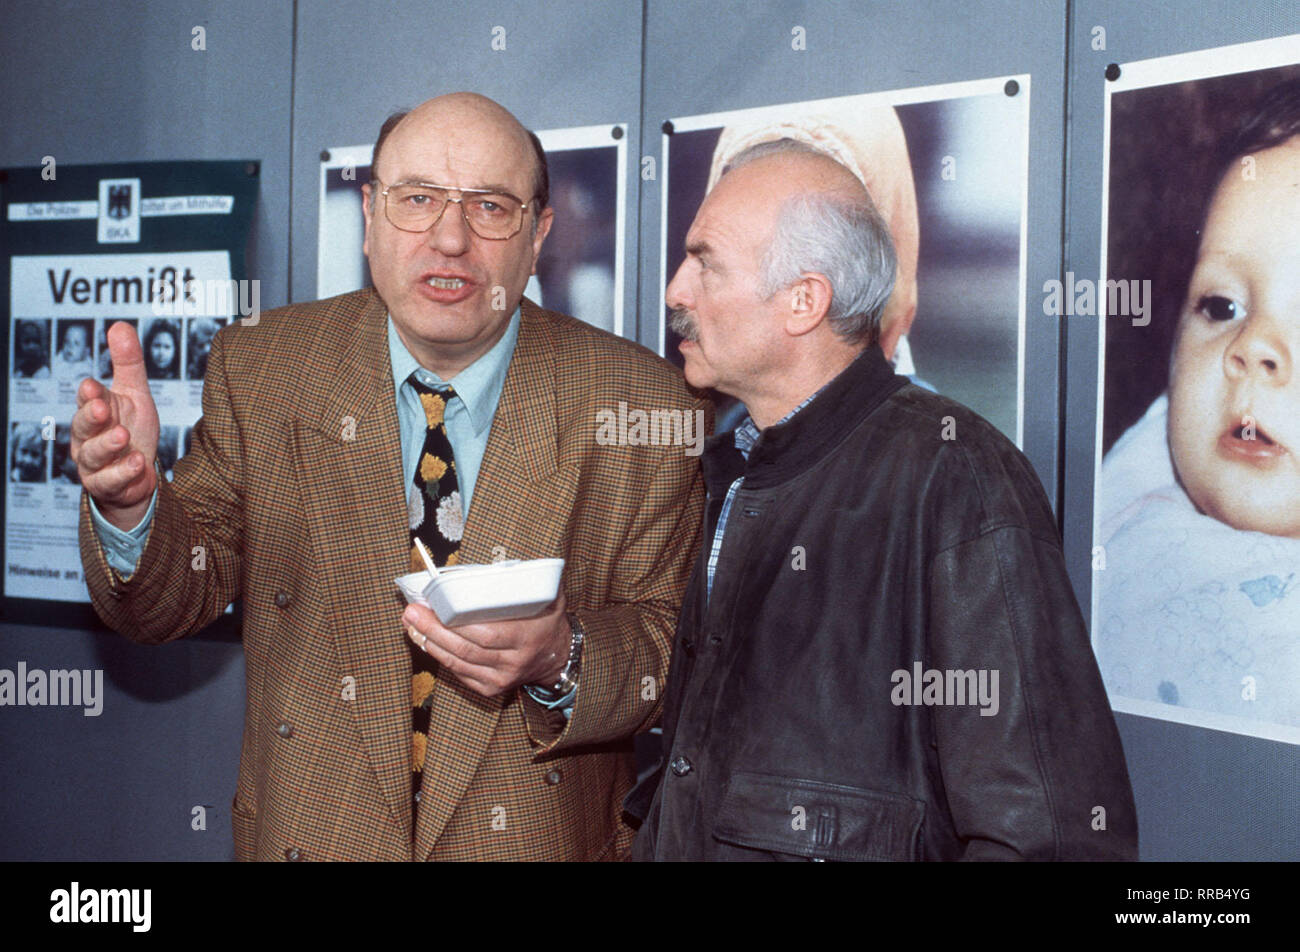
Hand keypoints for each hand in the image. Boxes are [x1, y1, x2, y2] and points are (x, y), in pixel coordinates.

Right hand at [70, 321, 159, 528]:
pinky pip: (109, 482)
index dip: (89, 394)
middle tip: (102, 408)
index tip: (92, 385)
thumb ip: (127, 362)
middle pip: (83, 426)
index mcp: (94, 411)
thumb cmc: (132, 429)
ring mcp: (94, 463)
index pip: (88, 399)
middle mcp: (88, 437)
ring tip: (125, 436)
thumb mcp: (134, 393)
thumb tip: (119, 325)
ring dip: (108, 445)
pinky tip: (138, 463)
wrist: (137, 474)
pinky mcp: (106, 486)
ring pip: (93, 455)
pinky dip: (123, 473)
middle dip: (91, 417)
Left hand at [403, 593, 570, 697]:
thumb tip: (500, 564)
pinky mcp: (490, 689)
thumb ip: (531, 581)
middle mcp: (514, 662)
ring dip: (429, 643)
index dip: (454, 623)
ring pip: (458, 663)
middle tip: (411, 612)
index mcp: (527, 637)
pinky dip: (440, 656)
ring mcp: (501, 679)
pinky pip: (459, 673)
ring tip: (410, 624)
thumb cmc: (547, 619)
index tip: (431, 603)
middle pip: (465, 649)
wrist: (558, 657)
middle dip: (433, 630)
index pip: (485, 634)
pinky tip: (425, 641)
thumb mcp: (549, 597)